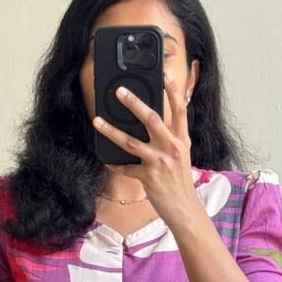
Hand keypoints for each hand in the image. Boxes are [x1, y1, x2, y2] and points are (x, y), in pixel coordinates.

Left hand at [92, 70, 204, 230]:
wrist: (185, 209)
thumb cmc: (180, 181)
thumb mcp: (181, 155)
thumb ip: (171, 136)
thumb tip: (155, 120)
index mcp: (182, 139)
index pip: (180, 108)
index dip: (173, 89)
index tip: (165, 73)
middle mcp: (172, 147)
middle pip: (152, 118)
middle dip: (134, 103)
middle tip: (119, 91)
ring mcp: (160, 162)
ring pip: (131, 141)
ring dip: (111, 130)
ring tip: (97, 120)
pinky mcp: (148, 177)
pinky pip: (125, 167)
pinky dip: (114, 163)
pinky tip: (105, 159)